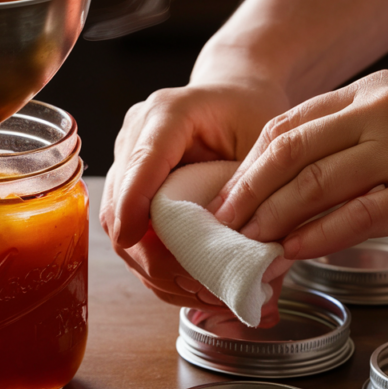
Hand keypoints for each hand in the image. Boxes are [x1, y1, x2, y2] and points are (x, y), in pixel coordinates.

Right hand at [100, 47, 290, 314]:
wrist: (234, 94)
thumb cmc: (251, 110)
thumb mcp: (267, 144)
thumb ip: (261, 195)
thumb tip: (263, 266)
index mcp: (168, 115)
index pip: (141, 163)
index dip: (134, 204)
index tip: (135, 240)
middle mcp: (135, 137)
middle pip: (120, 207)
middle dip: (155, 257)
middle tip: (202, 288)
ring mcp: (126, 164)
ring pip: (120, 230)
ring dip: (157, 271)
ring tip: (206, 294)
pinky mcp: (129, 189)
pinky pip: (132, 237)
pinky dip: (159, 268)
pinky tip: (194, 285)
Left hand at [211, 70, 387, 258]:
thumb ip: (360, 144)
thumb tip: (303, 186)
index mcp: (374, 92)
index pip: (288, 124)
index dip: (247, 163)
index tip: (224, 196)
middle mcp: (384, 111)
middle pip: (289, 149)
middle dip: (245, 191)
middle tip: (219, 226)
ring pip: (315, 180)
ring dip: (271, 218)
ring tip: (245, 246)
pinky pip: (360, 213)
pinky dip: (319, 234)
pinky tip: (294, 253)